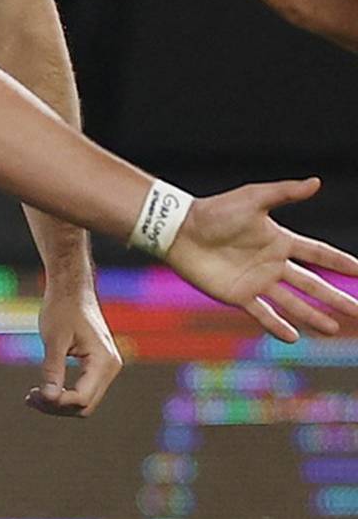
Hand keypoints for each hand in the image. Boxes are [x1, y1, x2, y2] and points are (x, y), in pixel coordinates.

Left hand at [25, 279, 121, 416]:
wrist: (72, 289)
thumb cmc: (63, 307)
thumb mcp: (54, 339)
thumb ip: (53, 369)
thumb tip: (48, 397)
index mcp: (103, 361)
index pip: (83, 398)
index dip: (58, 402)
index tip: (33, 395)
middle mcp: (110, 367)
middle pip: (85, 404)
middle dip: (57, 406)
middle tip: (30, 398)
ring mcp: (106, 367)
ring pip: (85, 399)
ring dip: (60, 402)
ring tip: (32, 396)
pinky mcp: (97, 365)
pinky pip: (84, 388)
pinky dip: (65, 392)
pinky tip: (44, 390)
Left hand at [164, 177, 357, 340]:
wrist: (179, 230)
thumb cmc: (214, 211)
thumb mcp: (253, 198)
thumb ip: (284, 193)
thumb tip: (316, 181)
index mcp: (278, 240)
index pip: (317, 253)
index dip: (339, 261)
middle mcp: (271, 263)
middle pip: (312, 284)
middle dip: (336, 298)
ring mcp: (256, 281)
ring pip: (293, 303)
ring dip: (314, 316)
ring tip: (334, 330)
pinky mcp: (238, 295)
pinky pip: (262, 313)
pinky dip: (278, 325)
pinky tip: (294, 337)